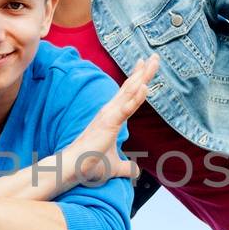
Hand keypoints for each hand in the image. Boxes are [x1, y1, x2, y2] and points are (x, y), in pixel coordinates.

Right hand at [65, 55, 159, 186]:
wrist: (74, 170)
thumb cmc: (89, 164)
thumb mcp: (115, 167)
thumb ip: (127, 168)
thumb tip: (137, 172)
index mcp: (111, 118)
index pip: (127, 94)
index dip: (137, 79)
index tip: (144, 65)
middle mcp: (109, 112)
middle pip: (130, 87)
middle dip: (143, 71)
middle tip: (154, 56)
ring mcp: (109, 116)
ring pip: (129, 92)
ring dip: (142, 76)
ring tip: (152, 61)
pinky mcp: (108, 124)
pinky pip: (125, 108)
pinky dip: (135, 97)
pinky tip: (145, 87)